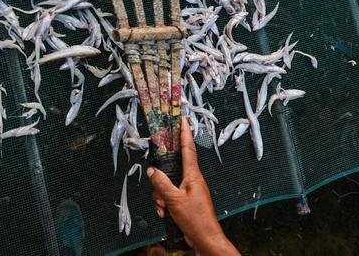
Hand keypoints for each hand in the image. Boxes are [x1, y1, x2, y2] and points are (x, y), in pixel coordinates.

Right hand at [147, 119, 239, 255]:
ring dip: (161, 196)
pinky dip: (164, 203)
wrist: (205, 239)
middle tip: (160, 194)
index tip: (182, 120)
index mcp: (193, 175)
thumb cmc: (195, 219)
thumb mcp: (174, 200)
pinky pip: (169, 195)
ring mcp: (188, 190)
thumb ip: (161, 183)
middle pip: (170, 169)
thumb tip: (152, 170)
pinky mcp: (185, 200)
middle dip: (160, 180)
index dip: (184, 133)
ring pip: (167, 184)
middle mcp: (191, 180)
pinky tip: (166, 213)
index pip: (188, 149)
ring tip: (165, 208)